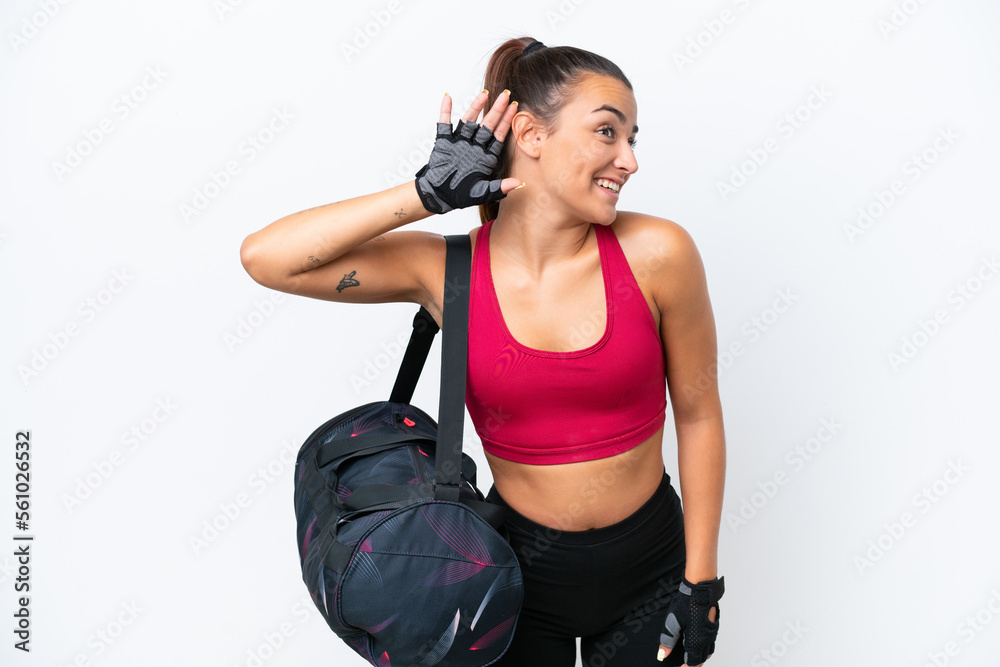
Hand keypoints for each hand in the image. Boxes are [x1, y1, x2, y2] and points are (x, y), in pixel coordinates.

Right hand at [413, 90, 522, 213]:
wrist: (438, 196)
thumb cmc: (459, 196)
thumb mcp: (481, 193)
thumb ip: (499, 188)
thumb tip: (519, 183)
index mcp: (485, 156)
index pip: (498, 135)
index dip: (507, 122)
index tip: (515, 108)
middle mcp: (474, 146)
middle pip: (487, 124)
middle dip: (496, 110)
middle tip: (505, 94)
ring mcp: (459, 142)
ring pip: (469, 120)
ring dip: (476, 107)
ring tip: (484, 95)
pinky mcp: (444, 142)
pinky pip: (444, 124)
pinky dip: (445, 112)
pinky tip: (448, 98)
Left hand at [657, 576, 723, 665]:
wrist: (701, 588)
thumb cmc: (687, 603)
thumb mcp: (672, 623)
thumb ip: (667, 641)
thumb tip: (662, 655)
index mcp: (696, 642)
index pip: (692, 663)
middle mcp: (707, 640)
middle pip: (700, 660)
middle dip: (691, 664)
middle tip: (681, 664)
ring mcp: (712, 633)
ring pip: (708, 652)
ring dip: (699, 657)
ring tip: (688, 655)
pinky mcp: (713, 625)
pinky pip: (711, 642)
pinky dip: (704, 647)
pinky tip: (697, 642)